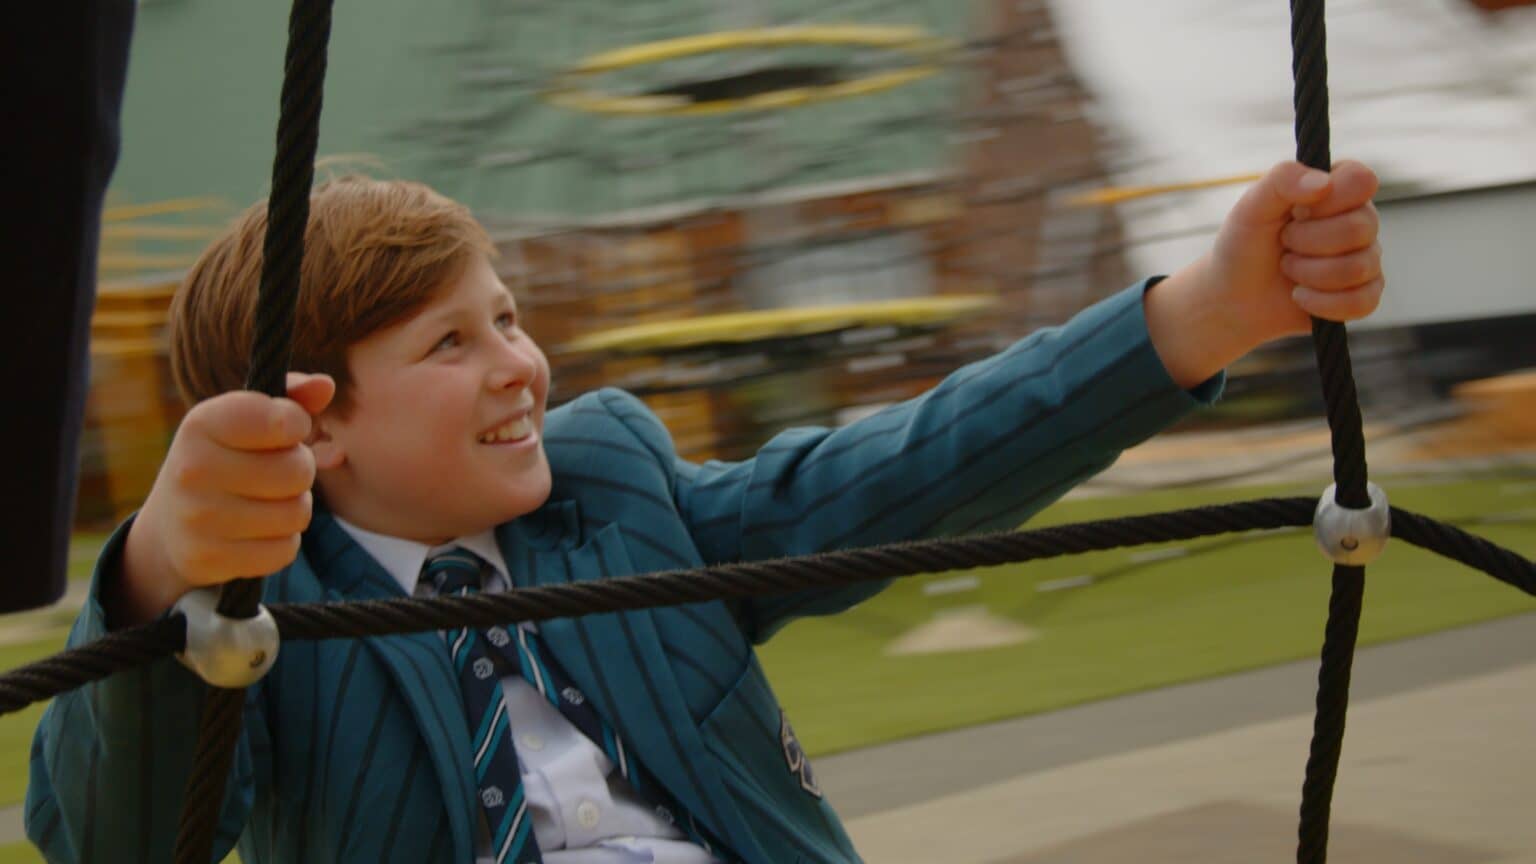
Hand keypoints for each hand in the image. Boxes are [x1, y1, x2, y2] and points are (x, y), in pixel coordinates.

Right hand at [111, 373, 334, 625]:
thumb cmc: (225, 458)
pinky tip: (257, 533)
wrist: (171, 526)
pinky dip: (281, 543)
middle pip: (297, 472)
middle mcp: (193, 468)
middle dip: (299, 471)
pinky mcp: (209, 558)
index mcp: (202, 424)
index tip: (287, 430)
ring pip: (295, 514)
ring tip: (268, 500)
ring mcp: (197, 517)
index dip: (297, 426)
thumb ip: (290, 398)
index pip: (282, 421)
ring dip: (293, 508)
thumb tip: (326, 385)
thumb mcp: (246, 421)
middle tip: (277, 471)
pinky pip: (283, 551)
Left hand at [1145, 160, 1384, 387]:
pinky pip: (1362, 302)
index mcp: (1337, 188)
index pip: (1362, 180)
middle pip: (1360, 228)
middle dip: (1307, 243)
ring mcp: (1366, 257)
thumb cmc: (1244, 247)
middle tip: (1284, 244)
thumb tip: (1324, 183)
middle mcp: (1359, 219)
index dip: (1327, 202)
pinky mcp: (1364, 295)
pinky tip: (1299, 296)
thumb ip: (1282, 180)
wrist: (1234, 299)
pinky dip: (1321, 303)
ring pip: (1359, 267)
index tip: (1295, 213)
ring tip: (1288, 269)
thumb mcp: (1251, 208)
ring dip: (1309, 274)